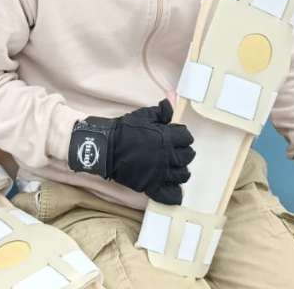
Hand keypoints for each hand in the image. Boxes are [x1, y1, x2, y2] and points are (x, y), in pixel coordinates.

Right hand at [68, 100, 194, 204]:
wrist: (106, 147)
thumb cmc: (125, 129)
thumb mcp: (144, 115)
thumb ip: (162, 110)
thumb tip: (173, 97)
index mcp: (166, 137)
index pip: (186, 137)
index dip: (183, 136)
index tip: (178, 137)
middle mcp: (166, 156)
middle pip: (187, 157)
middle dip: (184, 153)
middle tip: (177, 152)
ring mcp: (159, 173)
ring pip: (182, 175)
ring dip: (181, 171)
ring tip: (175, 169)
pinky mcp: (151, 186)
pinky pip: (169, 195)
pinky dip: (175, 195)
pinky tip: (175, 191)